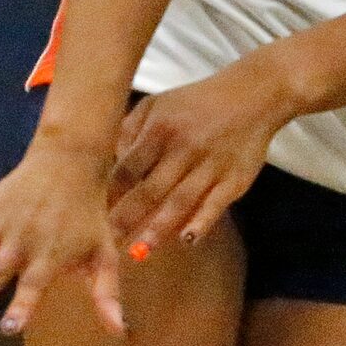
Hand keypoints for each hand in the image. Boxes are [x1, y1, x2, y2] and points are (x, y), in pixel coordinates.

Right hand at [0, 134, 124, 336]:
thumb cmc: (88, 215)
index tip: (8, 328)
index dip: (22, 305)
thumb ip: (106, 293)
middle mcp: (23, 243)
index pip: (34, 285)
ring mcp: (1, 226)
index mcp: (50, 256)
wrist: (70, 163)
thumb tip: (119, 331)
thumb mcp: (103, 253)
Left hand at [108, 52, 301, 255]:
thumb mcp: (158, 103)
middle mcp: (186, 148)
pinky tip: (188, 239)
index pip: (128, 168)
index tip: (88, 218)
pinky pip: (217, 203)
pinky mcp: (236, 177)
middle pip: (150, 189)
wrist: (256, 93)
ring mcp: (213, 164)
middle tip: (103, 246)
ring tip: (139, 252)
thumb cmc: (198, 102)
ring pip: (182, 200)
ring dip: (159, 228)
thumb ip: (129, 130)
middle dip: (125, 219)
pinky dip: (203, 221)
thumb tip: (108, 162)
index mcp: (162, 129)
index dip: (108, 195)